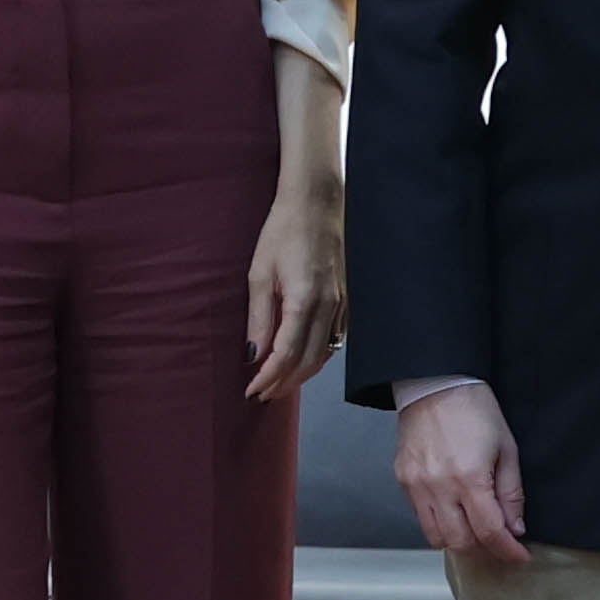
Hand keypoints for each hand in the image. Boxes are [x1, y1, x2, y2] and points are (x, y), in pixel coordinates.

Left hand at [238, 167, 347, 406]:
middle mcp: (328, 308)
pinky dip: (319, 357)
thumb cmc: (282, 232)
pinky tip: (305, 362)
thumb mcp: (259, 273)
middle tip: (263, 395)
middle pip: (308, 362)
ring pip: (324, 354)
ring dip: (302, 375)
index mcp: (304, 302)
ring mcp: (341, 304)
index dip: (269, 377)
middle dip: (284, 383)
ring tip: (280, 385)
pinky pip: (335, 340)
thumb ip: (258, 317)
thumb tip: (252, 354)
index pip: (286, 355)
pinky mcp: (347, 299)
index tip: (252, 391)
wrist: (316, 204)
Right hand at [396, 380, 528, 564]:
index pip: (489, 531)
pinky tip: (453, 510)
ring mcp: (416, 485)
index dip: (507, 550)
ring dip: (459, 540)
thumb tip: (515, 527)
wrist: (435, 382)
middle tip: (499, 542)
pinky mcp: (403, 479)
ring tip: (475, 529)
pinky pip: (420, 516)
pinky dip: (439, 522)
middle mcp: (439, 487)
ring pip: (436, 537)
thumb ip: (511, 492)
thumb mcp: (506, 448)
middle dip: (484, 549)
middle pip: (461, 542)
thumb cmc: (475, 409)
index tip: (519, 556)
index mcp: (469, 477)